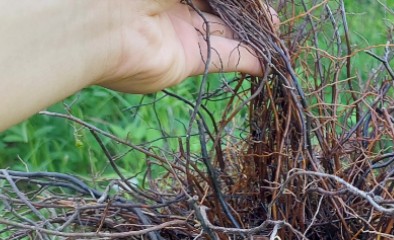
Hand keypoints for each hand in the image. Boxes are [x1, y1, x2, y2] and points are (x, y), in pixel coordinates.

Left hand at [97, 0, 273, 93]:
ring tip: (277, 36)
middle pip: (220, 7)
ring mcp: (181, 31)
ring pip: (225, 31)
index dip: (238, 0)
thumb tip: (248, 4)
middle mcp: (176, 2)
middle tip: (272, 18)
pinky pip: (224, 57)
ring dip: (252, 34)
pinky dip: (247, 59)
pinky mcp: (187, 60)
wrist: (100, 21)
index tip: (261, 3)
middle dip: (246, 12)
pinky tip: (267, 62)